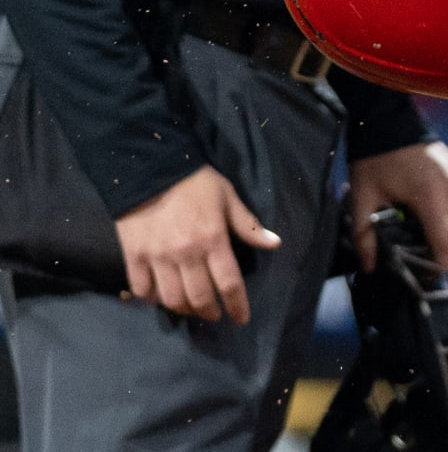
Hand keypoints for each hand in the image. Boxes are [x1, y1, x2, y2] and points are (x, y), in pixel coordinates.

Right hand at [115, 165, 279, 324]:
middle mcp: (186, 254)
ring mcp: (158, 258)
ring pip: (172, 299)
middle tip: (215, 314)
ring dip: (184, 310)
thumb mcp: (228, 198)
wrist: (151, 168)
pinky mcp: (133, 258)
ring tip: (191, 309)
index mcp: (213, 240)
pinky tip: (161, 297)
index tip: (241, 318)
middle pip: (200, 297)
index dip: (237, 305)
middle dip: (211, 311)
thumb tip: (275, 244)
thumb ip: (248, 225)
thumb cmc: (195, 182)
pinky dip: (152, 300)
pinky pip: (142, 290)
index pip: (229, 282)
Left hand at [348, 140, 447, 273]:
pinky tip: (424, 217)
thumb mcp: (362, 199)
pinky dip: (445, 216)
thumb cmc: (373, 158)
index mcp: (430, 198)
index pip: (446, 244)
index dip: (437, 266)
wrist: (384, 116)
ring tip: (420, 241)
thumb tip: (370, 269)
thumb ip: (365, 237)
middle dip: (440, 253)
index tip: (423, 279)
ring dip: (444, 234)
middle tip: (418, 263)